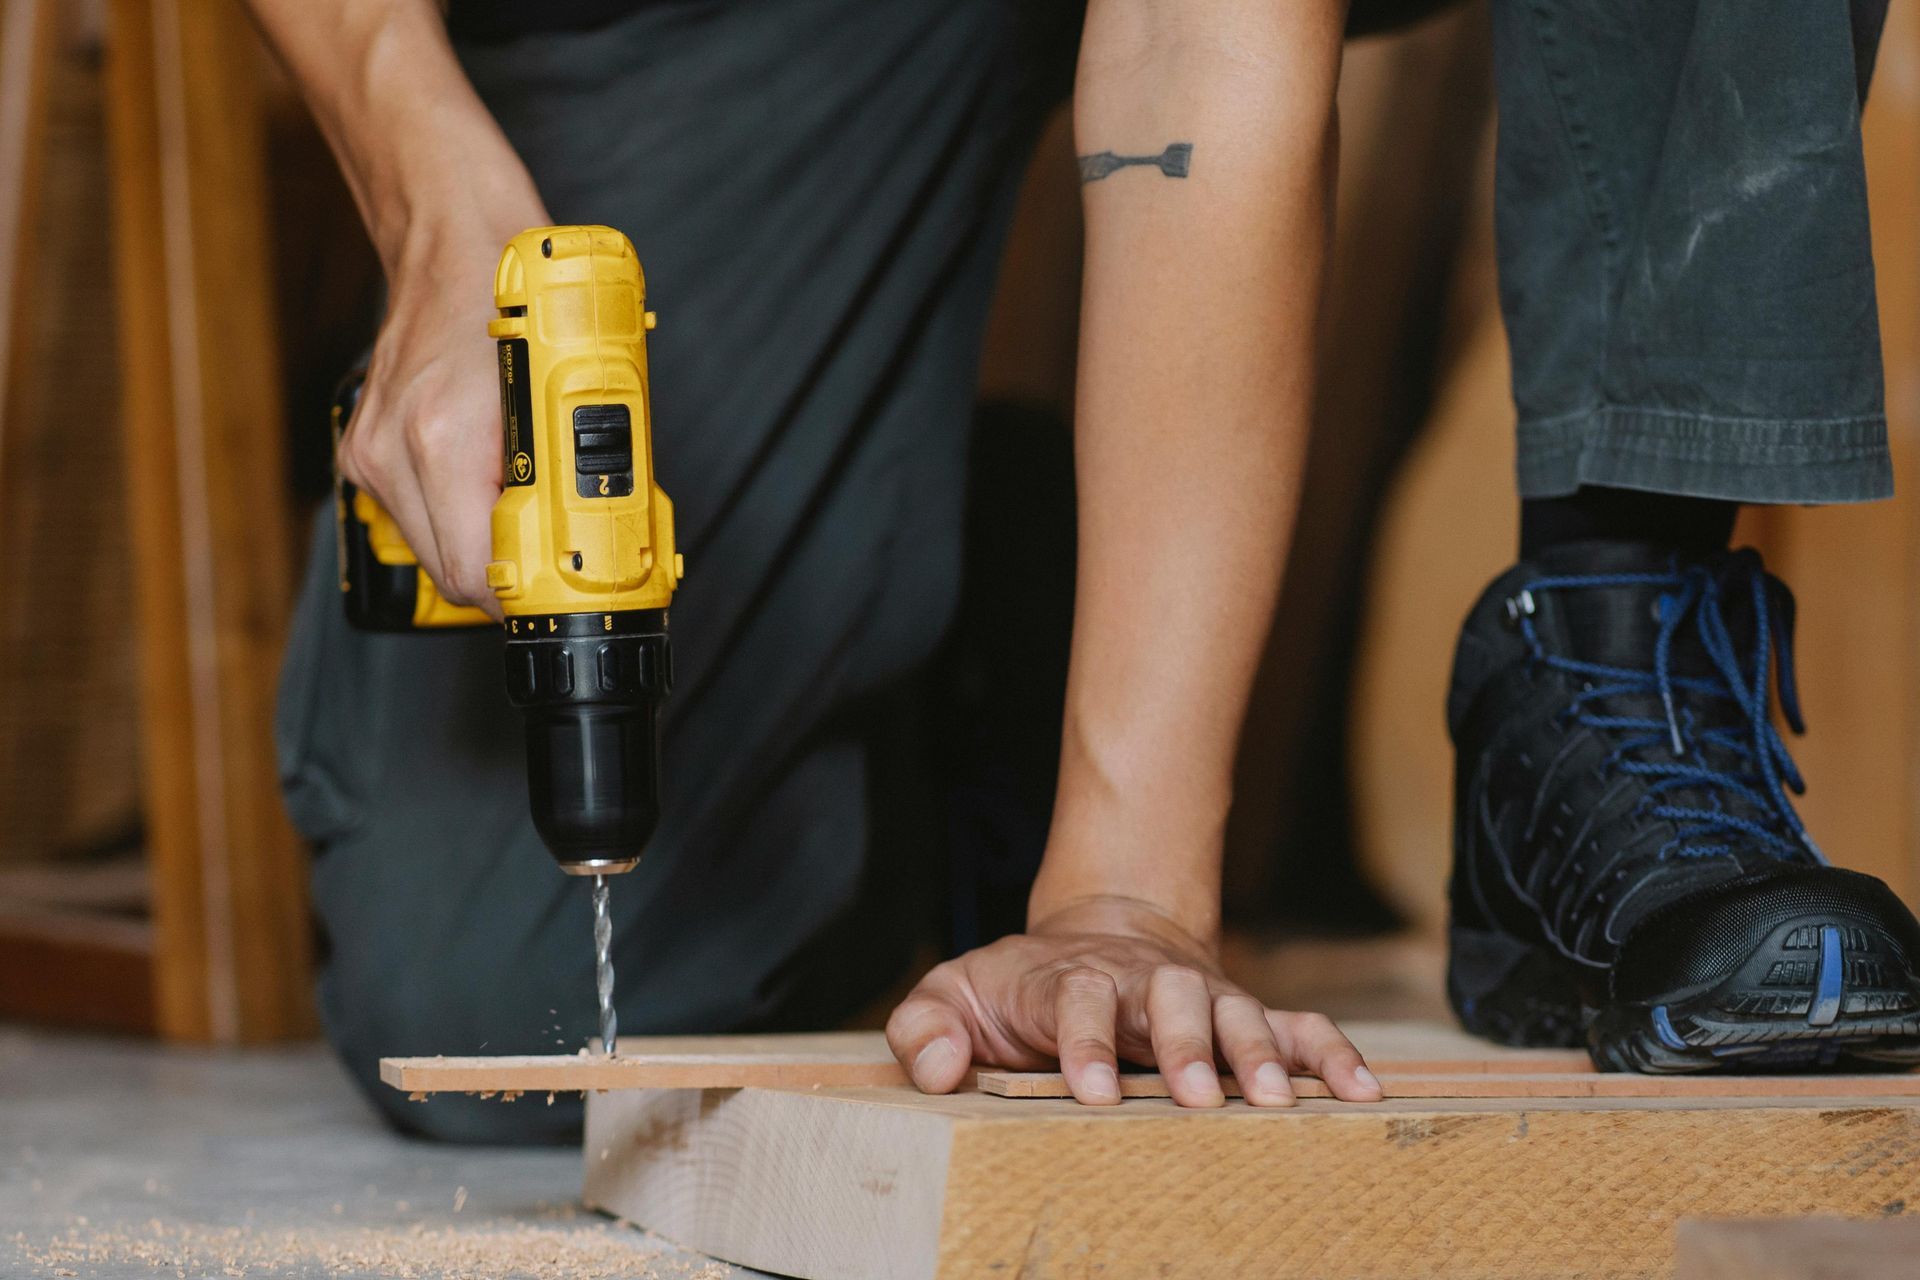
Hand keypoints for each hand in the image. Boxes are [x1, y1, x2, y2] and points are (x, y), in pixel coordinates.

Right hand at [336, 207, 545, 619]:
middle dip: (509, 573)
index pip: (474, 570)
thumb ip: (579, 459)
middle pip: (451, 571)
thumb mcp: (570, 377)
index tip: (563, 590)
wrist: (447, 230)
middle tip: (560, 559)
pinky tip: (487, 485)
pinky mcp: (363, 447)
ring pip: (432, 548)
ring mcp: (370, 449)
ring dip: (482, 543)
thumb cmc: (511, 288)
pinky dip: (456, 514)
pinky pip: (414, 514)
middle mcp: (394, 448)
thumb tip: (605, 526)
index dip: (524, 593)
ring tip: (526, 512)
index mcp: (443, 436)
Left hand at [885, 896, 1382, 1106]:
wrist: (1087, 938)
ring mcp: (1200, 995)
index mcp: (1070, 981)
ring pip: (1238, 1011)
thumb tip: (940, 1066)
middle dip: (1186, 1046)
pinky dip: (1331, 1053)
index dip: (1085, 1043)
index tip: (1092, 1092)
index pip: (1076, 1003)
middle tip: (1198, 1098)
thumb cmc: (1013, 989)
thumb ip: (926, 1026)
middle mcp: (1143, 984)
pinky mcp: (1243, 1013)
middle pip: (1170, 1001)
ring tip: (1278, 1102)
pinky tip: (1361, 1092)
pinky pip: (1298, 1026)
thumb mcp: (949, 994)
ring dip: (1259, 1053)